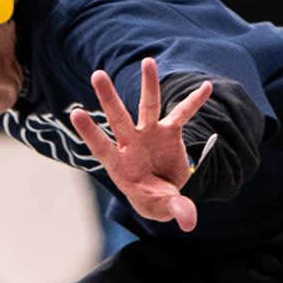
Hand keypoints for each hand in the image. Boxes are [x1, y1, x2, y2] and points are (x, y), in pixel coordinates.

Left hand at [67, 59, 211, 233]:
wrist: (167, 195)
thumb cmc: (155, 201)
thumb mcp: (162, 208)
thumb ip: (174, 209)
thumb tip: (188, 221)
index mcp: (121, 166)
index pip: (102, 147)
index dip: (90, 132)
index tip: (76, 113)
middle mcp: (132, 144)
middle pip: (119, 118)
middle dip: (109, 98)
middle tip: (97, 75)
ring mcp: (149, 134)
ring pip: (147, 106)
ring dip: (149, 84)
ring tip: (148, 61)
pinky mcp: (168, 131)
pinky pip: (181, 114)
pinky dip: (193, 102)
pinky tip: (206, 87)